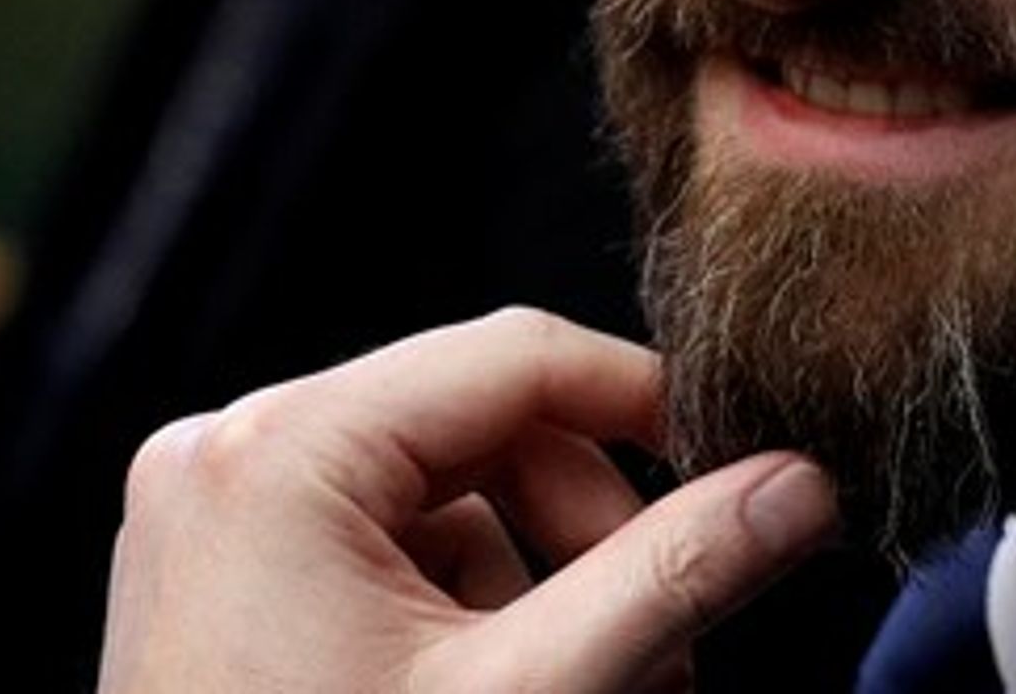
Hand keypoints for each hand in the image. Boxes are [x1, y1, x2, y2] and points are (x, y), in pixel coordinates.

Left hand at [97, 308, 836, 691]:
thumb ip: (675, 574)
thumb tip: (800, 485)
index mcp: (278, 450)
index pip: (520, 356)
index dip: (655, 404)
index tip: (749, 471)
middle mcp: (227, 457)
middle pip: (490, 428)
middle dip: (596, 538)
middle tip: (666, 654)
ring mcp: (215, 519)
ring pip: (453, 493)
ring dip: (547, 586)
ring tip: (598, 691)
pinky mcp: (225, 579)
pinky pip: (390, 544)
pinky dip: (472, 612)